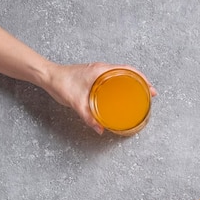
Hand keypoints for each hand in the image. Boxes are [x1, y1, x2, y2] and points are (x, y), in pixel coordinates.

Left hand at [42, 62, 156, 134]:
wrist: (48, 76)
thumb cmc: (61, 83)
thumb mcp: (76, 102)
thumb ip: (88, 117)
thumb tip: (100, 129)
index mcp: (101, 70)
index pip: (128, 70)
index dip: (142, 78)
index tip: (150, 88)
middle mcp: (102, 69)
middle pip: (128, 73)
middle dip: (141, 82)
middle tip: (150, 94)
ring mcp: (98, 72)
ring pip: (121, 76)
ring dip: (132, 84)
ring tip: (140, 95)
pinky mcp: (94, 77)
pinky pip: (113, 80)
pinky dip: (122, 86)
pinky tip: (122, 96)